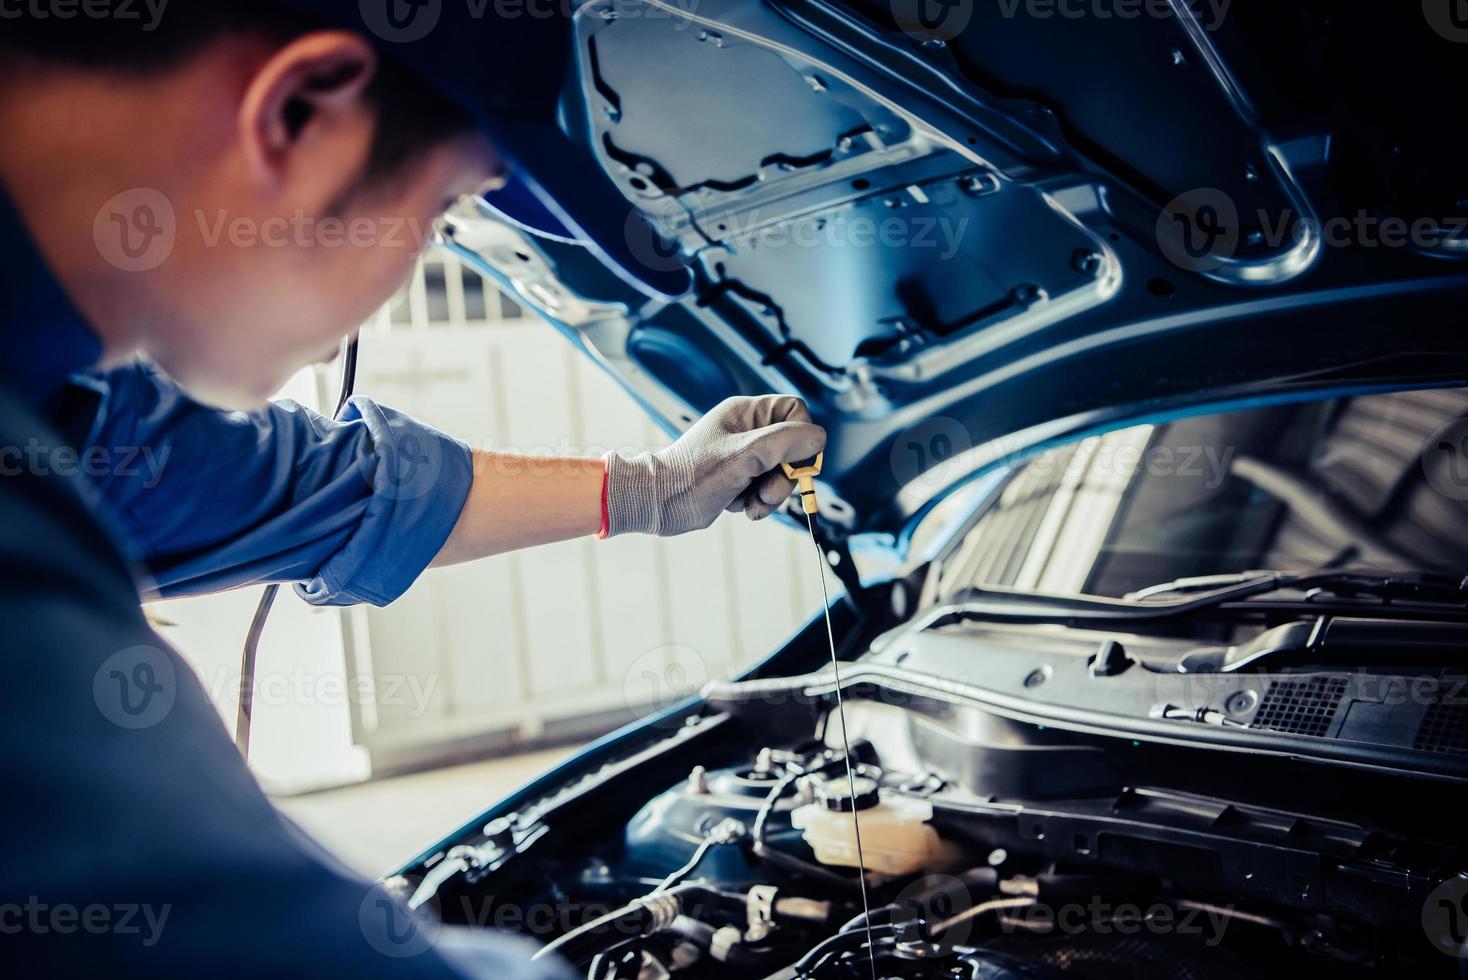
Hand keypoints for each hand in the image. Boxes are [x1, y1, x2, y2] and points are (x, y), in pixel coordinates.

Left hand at [603, 395, 826, 536]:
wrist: (658, 503)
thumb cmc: (691, 476)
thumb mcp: (743, 456)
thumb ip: (783, 443)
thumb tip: (818, 438)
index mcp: (746, 413)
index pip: (795, 412)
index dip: (801, 438)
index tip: (794, 463)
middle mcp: (748, 430)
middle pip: (793, 448)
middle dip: (784, 477)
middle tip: (766, 491)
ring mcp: (745, 455)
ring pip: (782, 474)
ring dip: (771, 495)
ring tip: (748, 503)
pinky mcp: (740, 479)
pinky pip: (767, 490)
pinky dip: (759, 503)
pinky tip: (739, 507)